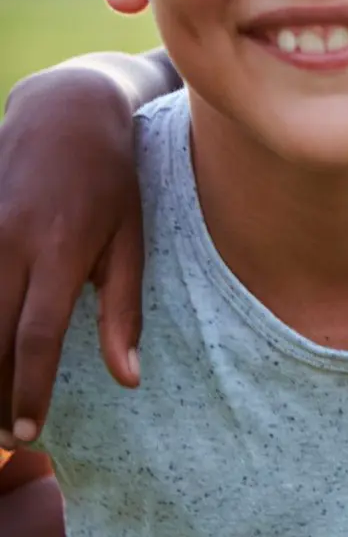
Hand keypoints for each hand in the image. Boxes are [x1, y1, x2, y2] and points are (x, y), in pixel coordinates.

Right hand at [0, 75, 145, 449]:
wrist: (65, 113)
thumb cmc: (111, 181)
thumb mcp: (132, 241)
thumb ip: (124, 311)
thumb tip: (128, 378)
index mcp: (59, 251)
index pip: (35, 336)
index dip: (28, 389)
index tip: (30, 430)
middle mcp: (9, 243)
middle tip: (7, 436)